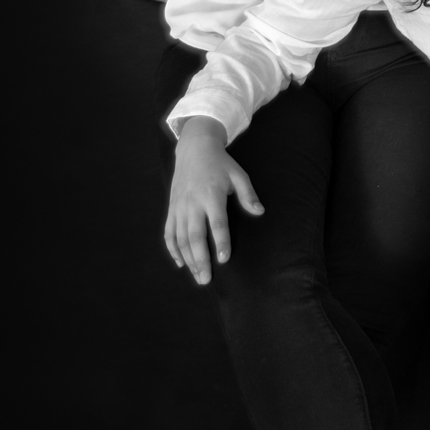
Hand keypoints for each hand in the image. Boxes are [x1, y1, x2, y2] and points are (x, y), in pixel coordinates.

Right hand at [164, 119, 263, 283]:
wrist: (194, 149)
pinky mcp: (172, 208)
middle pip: (194, 236)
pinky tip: (181, 263)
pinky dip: (173, 249)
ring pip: (180, 238)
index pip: (217, 223)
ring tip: (197, 276)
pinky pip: (169, 232)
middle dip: (200, 259)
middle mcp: (193, 203)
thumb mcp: (239, 174)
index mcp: (211, 194)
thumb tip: (260, 212)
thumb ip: (249, 194)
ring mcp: (179, 206)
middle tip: (207, 280)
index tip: (224, 259)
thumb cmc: (221, 164)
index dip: (220, 242)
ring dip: (188, 259)